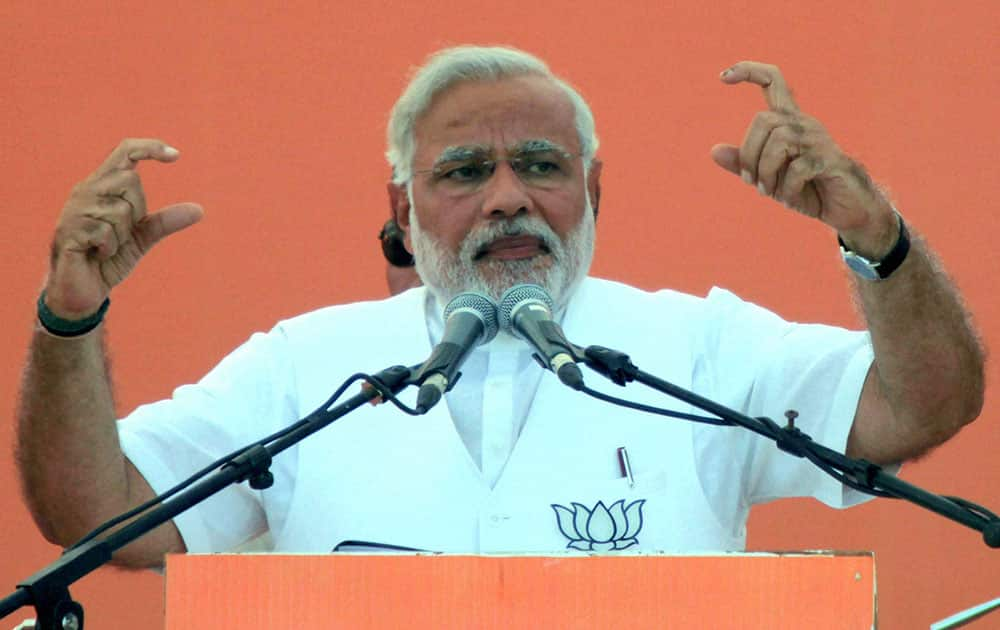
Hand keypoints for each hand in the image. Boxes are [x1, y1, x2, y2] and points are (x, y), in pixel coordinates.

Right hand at [45, 138, 202, 317]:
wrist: (81, 290)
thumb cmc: (108, 259)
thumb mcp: (142, 238)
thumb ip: (165, 221)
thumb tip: (200, 210)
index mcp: (102, 186)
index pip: (124, 153)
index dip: (149, 148)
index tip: (176, 156)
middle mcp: (86, 191)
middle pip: (131, 181)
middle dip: (137, 211)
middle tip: (122, 233)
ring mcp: (74, 210)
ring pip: (120, 211)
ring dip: (121, 236)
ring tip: (105, 247)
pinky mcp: (68, 232)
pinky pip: (105, 234)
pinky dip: (109, 250)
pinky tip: (96, 255)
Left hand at [710, 62, 896, 256]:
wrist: (844, 209)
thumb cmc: (806, 189)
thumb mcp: (768, 178)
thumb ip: (743, 164)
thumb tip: (714, 151)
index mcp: (789, 122)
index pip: (773, 82)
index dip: (749, 72)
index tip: (722, 76)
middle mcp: (804, 123)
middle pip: (763, 120)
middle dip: (749, 155)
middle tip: (752, 183)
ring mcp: (818, 139)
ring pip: (778, 141)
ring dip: (766, 173)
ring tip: (770, 192)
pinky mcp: (829, 159)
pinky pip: (797, 169)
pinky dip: (787, 189)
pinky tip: (791, 200)